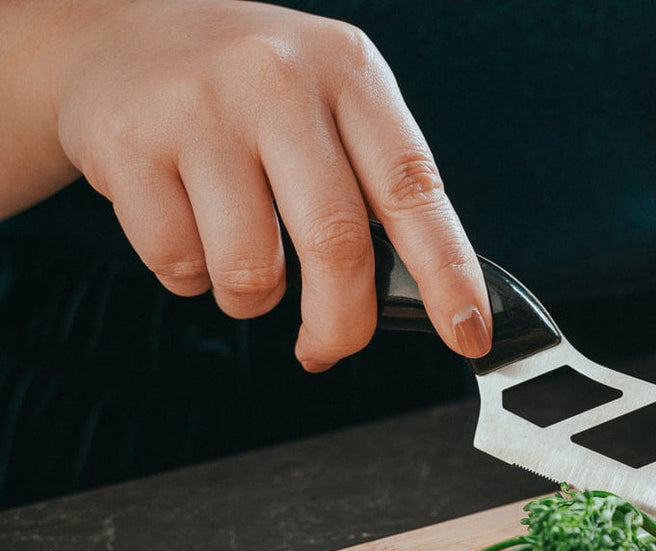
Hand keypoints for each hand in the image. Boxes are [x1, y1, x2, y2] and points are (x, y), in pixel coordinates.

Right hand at [9, 0, 490, 368]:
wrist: (121, 34)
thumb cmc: (251, 89)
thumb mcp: (331, 101)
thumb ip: (375, 184)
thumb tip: (424, 297)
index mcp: (349, 73)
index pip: (412, 189)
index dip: (448, 273)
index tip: (470, 333)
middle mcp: (277, 80)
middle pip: (335, 244)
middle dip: (341, 323)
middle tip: (330, 347)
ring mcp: (199, 108)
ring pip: (249, 272)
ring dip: (252, 299)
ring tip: (244, 258)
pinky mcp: (128, 143)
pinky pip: (178, 263)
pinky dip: (191, 275)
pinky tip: (190, 227)